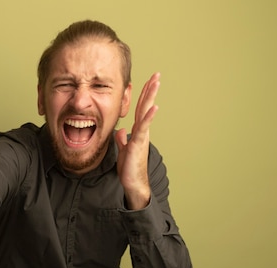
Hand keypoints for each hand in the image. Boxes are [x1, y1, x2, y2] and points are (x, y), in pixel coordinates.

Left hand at [115, 72, 160, 209]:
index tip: (147, 82)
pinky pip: (144, 127)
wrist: (132, 183)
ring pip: (146, 112)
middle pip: (145, 106)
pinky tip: (154, 106)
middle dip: (150, 90)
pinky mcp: (139, 143)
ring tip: (156, 82)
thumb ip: (122, 140)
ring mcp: (142, 136)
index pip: (140, 109)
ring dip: (151, 97)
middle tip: (157, 74)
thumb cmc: (129, 168)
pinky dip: (149, 116)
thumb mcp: (123, 150)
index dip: (143, 95)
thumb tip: (120, 132)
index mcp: (137, 131)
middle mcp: (141, 131)